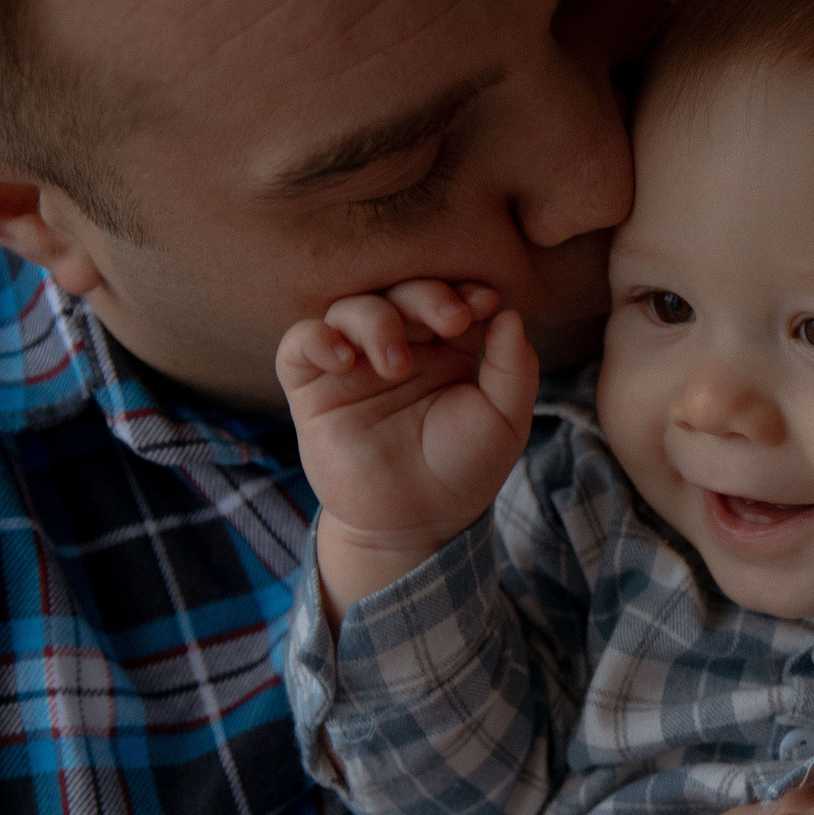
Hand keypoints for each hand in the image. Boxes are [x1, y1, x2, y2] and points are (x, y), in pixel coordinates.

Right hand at [276, 279, 538, 610]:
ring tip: (396, 363)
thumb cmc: (462, 470)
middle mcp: (399, 346)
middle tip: (452, 320)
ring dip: (376, 320)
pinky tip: (343, 358)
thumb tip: (509, 312)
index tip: (485, 304)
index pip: (448, 296)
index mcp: (446, 347)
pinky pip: (300, 341)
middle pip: (402, 292)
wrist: (415, 523)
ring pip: (350, 307)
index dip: (463, 291)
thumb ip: (513, 367)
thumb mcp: (505, 420)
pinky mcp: (312, 387)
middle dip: (427, 296)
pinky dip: (317, 338)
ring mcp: (353, 364)